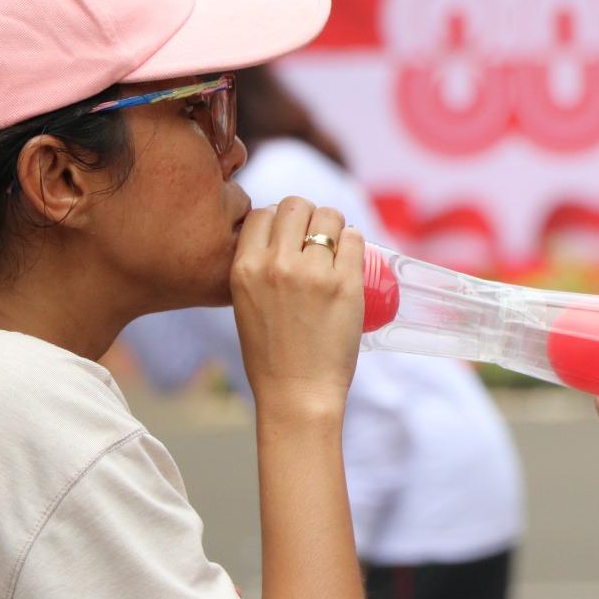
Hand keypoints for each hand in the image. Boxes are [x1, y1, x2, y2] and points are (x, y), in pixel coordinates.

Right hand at [230, 196, 364, 419]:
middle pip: (295, 205)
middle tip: (318, 237)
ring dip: (334, 225)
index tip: (290, 235)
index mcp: (244, 269)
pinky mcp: (345, 284)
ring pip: (328, 216)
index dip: (278, 219)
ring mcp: (312, 272)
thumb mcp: (245, 304)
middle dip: (308, 215)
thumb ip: (257, 271)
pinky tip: (351, 255)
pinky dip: (354, 241)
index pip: (261, 213)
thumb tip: (280, 242)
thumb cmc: (271, 357)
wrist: (297, 393)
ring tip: (337, 245)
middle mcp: (275, 264)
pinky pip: (354, 239)